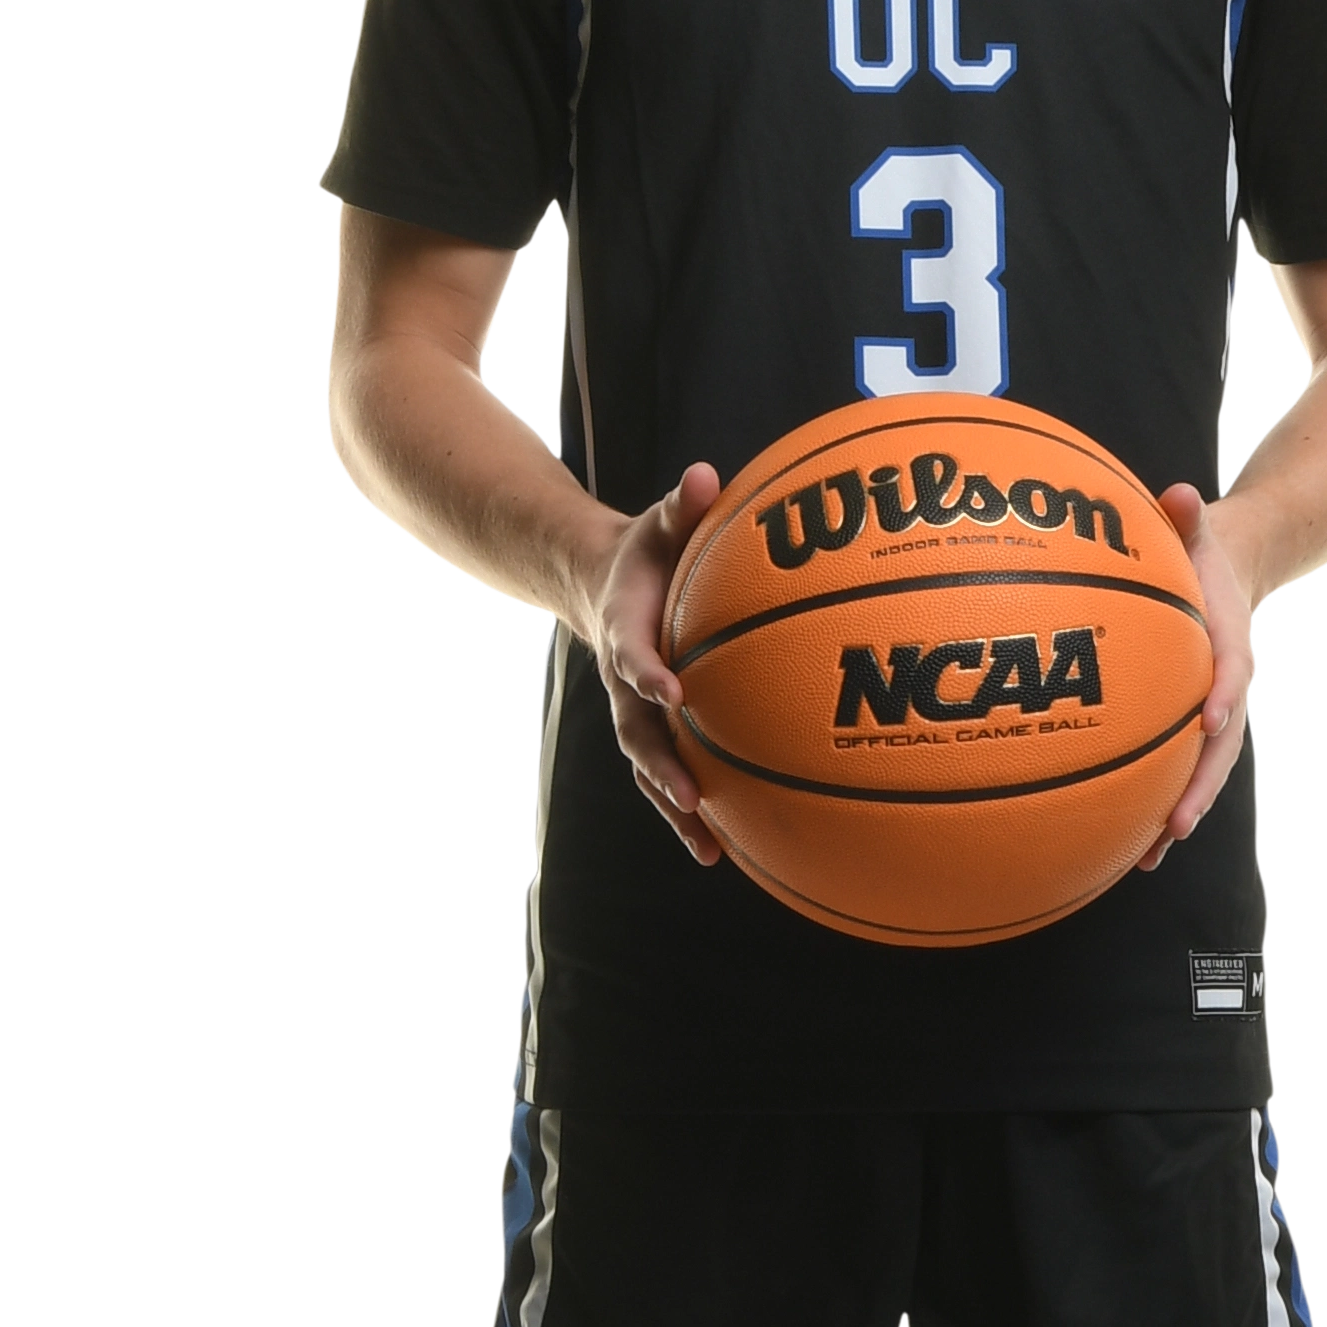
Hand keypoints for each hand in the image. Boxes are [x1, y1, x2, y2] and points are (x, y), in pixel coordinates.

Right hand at [586, 463, 724, 865]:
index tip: (670, 690)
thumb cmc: (648, 551)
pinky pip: (667, 775)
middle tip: (690, 794)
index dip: (645, 671)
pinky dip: (688, 814)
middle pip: (635, 731)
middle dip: (661, 765)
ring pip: (649, 766)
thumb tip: (704, 475)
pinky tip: (721, 851)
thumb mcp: (660, 521)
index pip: (631, 652)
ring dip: (673, 806)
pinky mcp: (653, 731)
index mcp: (624, 627)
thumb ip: (681, 503)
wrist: (604, 585)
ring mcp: (635, 712)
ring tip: (706, 845)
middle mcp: (624, 679)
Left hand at [1133, 482, 1256, 867]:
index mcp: (1232, 638)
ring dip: (1180, 813)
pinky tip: (1130, 849)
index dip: (1226, 695)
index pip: (1235, 668)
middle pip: (1223, 745)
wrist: (1234, 574)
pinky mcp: (1193, 729)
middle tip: (1178, 823)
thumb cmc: (1201, 551)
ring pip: (1203, 771)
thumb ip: (1188, 515)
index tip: (1212, 720)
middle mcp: (1230, 686)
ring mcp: (1215, 714)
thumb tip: (1180, 493)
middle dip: (1202, 785)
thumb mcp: (1199, 526)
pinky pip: (1179, 771)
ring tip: (1151, 855)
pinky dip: (1159, 807)